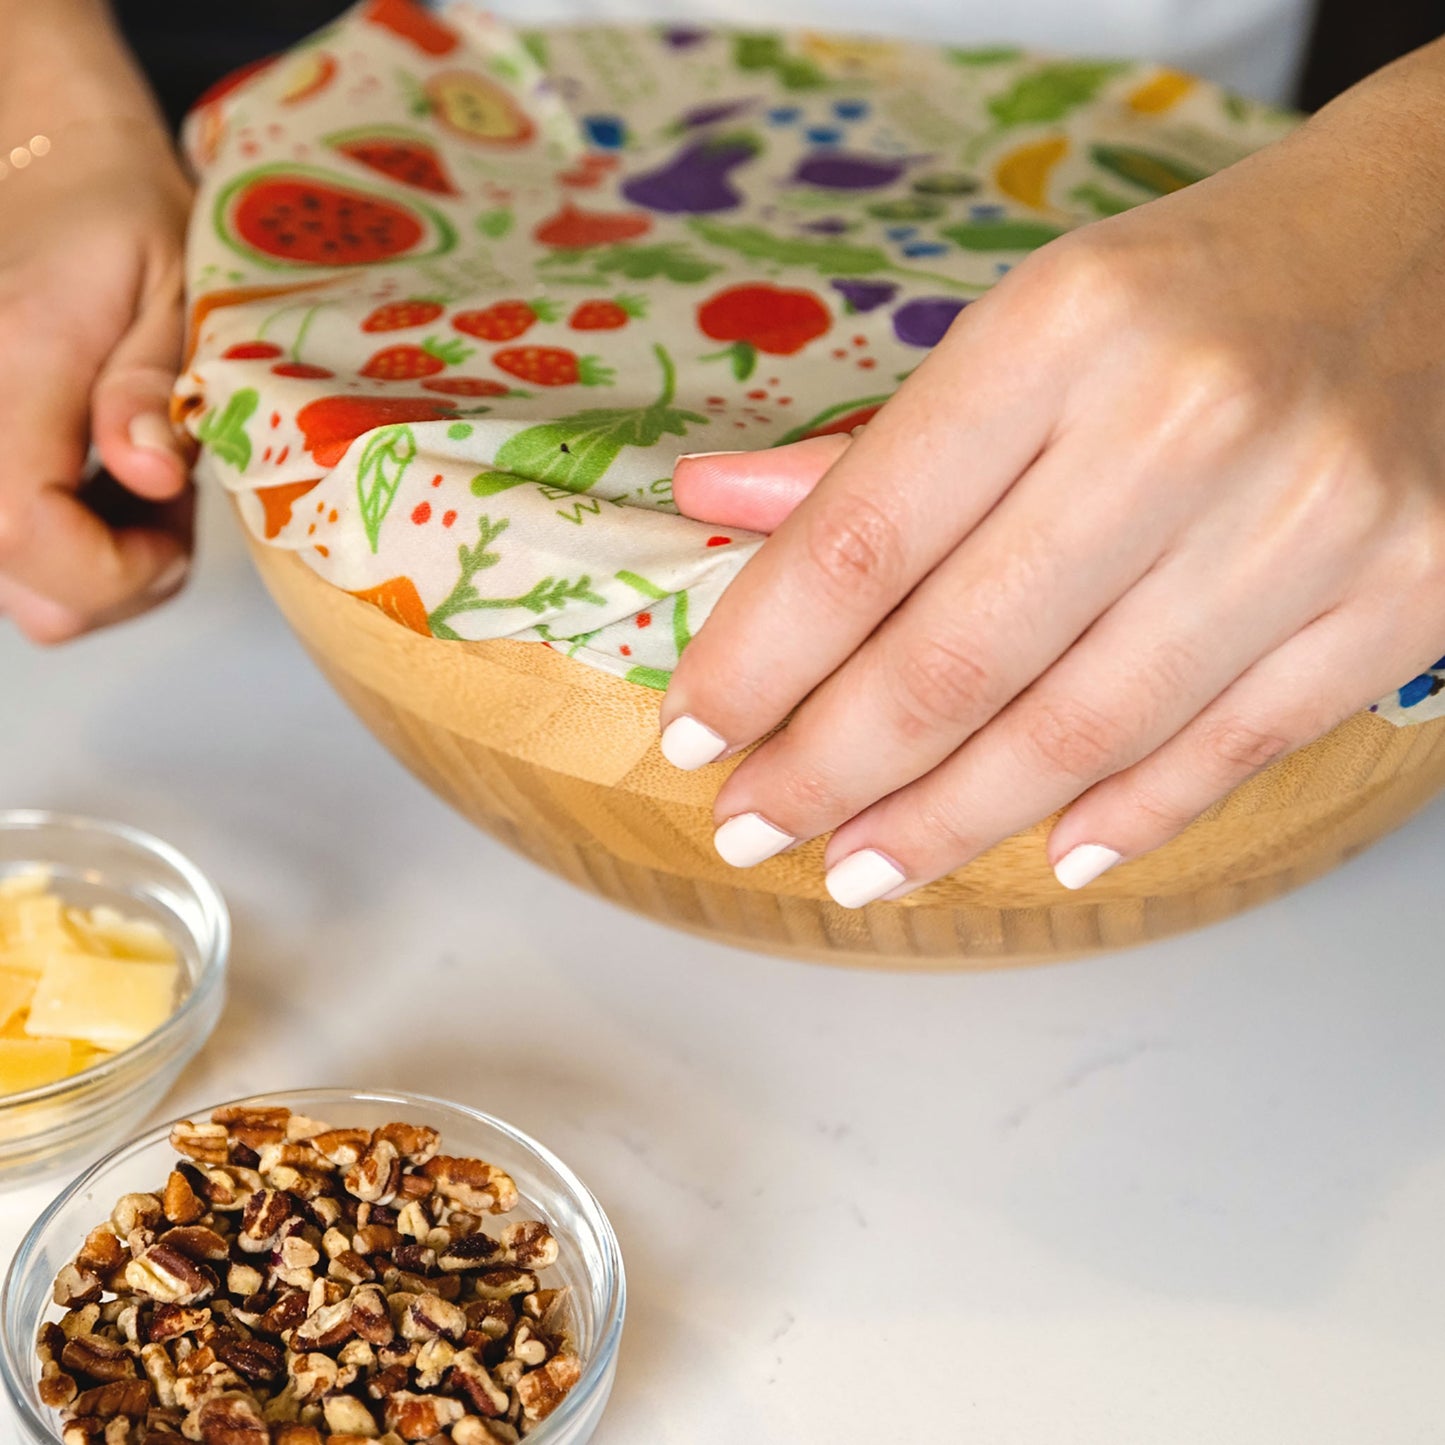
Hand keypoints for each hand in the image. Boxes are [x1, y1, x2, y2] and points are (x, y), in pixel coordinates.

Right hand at [0, 117, 193, 641]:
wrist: (51, 172)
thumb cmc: (123, 223)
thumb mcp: (174, 291)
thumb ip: (154, 388)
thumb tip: (150, 476)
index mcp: (13, 363)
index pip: (24, 530)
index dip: (117, 570)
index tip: (178, 532)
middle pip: (25, 588)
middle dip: (122, 576)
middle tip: (167, 493)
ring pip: (18, 587)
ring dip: (95, 562)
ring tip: (135, 473)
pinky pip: (9, 554)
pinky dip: (64, 544)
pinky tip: (98, 478)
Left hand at [665, 44, 1444, 905]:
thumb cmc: (1213, 282)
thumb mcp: (1034, 321)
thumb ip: (881, 443)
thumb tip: (716, 509)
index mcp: (1067, 331)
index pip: (863, 537)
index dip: (759, 658)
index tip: (696, 733)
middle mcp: (1188, 424)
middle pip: (958, 658)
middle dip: (829, 769)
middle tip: (756, 825)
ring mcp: (1315, 522)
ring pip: (1081, 733)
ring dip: (949, 822)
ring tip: (860, 864)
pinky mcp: (1412, 594)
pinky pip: (1230, 749)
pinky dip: (1125, 819)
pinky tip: (1040, 855)